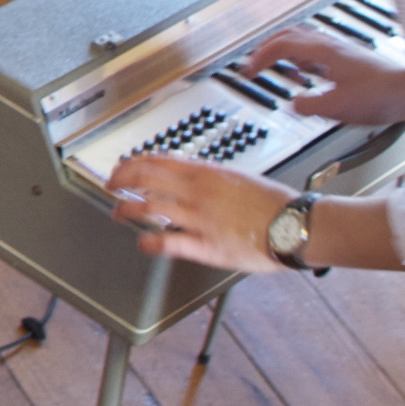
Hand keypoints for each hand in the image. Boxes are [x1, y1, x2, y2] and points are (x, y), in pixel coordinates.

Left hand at [108, 151, 288, 274]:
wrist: (294, 224)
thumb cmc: (273, 204)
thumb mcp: (238, 178)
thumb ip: (211, 179)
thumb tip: (192, 178)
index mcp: (206, 173)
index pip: (158, 160)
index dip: (133, 163)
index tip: (122, 168)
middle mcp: (197, 192)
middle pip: (145, 179)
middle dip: (121, 181)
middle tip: (110, 187)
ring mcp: (199, 218)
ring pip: (149, 208)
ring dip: (127, 210)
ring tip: (118, 213)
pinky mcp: (206, 245)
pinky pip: (169, 243)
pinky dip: (150, 243)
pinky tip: (142, 243)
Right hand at [255, 21, 404, 129]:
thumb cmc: (380, 95)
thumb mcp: (336, 108)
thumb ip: (307, 106)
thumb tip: (293, 104)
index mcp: (323, 52)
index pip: (281, 45)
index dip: (260, 57)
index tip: (248, 71)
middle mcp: (331, 46)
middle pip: (289, 34)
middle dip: (266, 47)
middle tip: (254, 63)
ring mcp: (340, 51)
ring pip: (302, 41)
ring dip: (284, 53)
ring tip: (276, 69)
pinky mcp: (348, 60)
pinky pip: (316, 53)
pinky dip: (301, 61)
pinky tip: (306, 77)